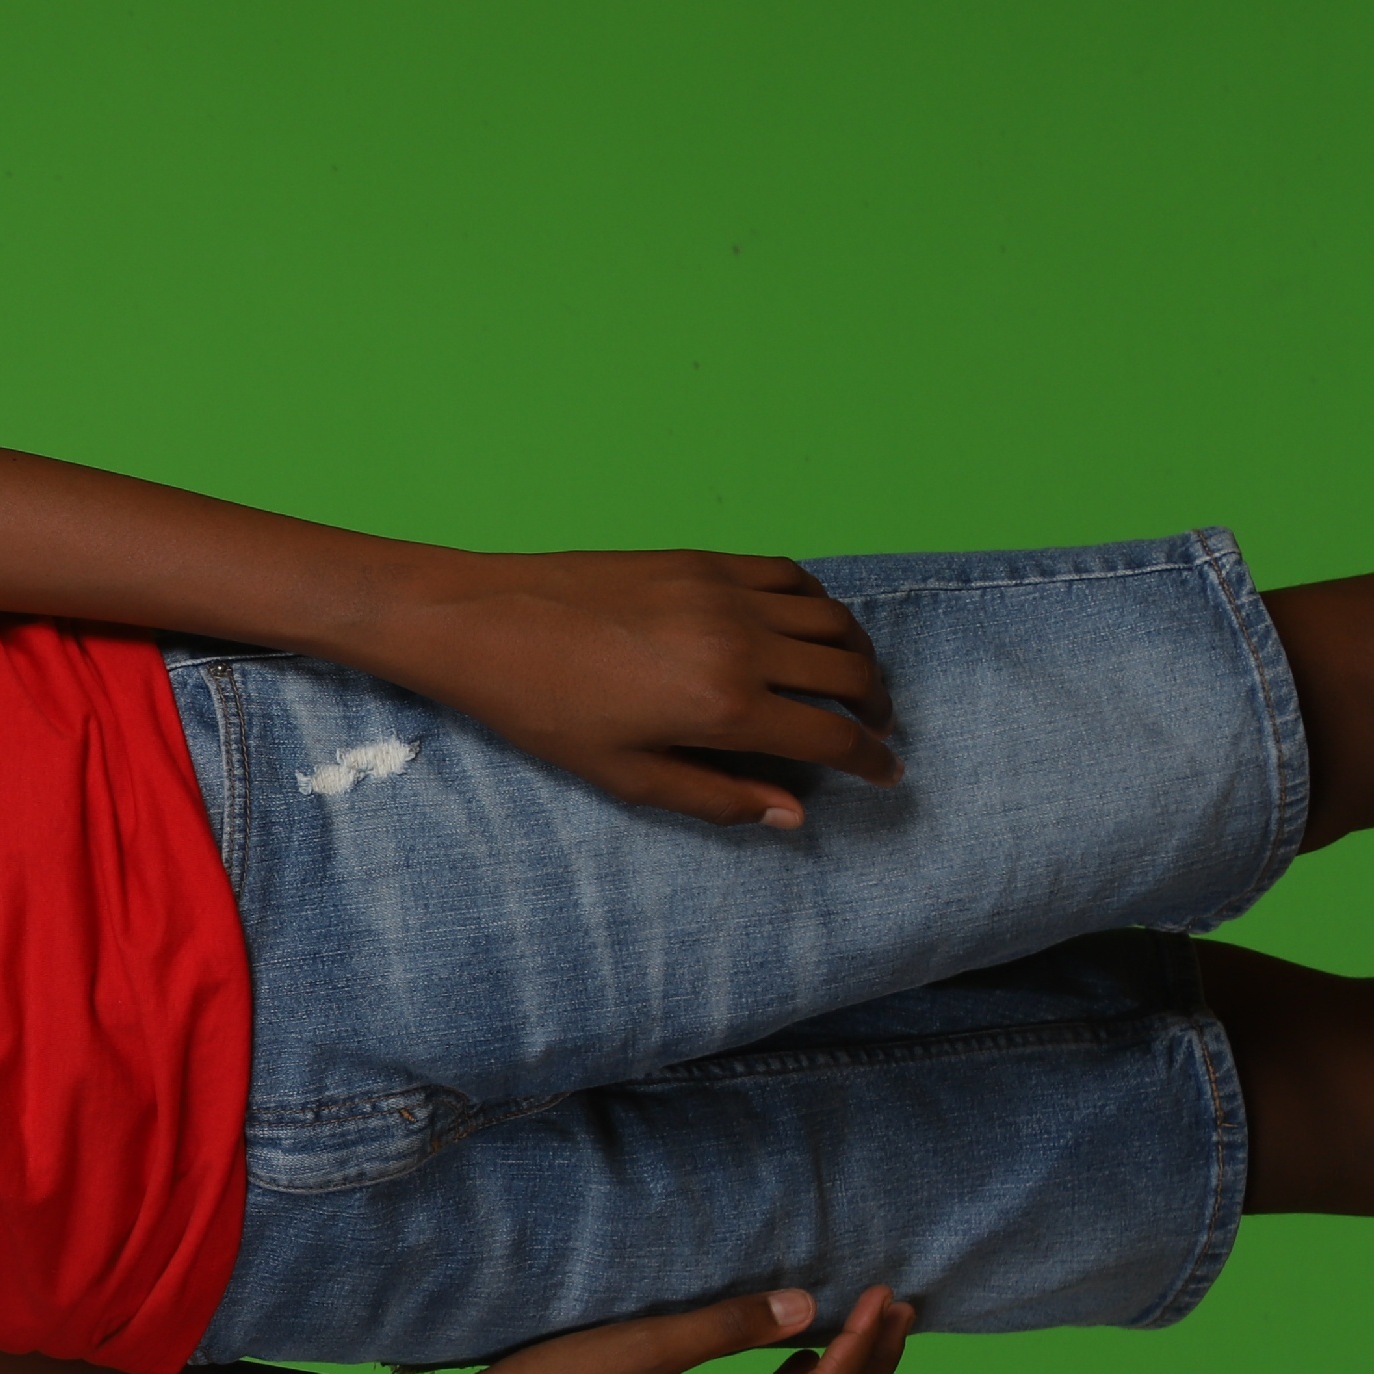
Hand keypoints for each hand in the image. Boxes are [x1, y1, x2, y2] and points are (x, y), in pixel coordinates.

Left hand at [351, 549, 900, 827]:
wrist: (485, 623)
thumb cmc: (544, 710)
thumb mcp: (626, 776)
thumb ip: (717, 797)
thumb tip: (794, 813)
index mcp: (724, 709)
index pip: (832, 735)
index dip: (872, 760)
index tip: (889, 773)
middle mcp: (741, 645)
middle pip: (850, 673)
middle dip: (877, 708)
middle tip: (876, 730)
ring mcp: (725, 594)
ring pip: (832, 621)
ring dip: (857, 656)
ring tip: (852, 683)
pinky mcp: (704, 560)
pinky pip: (790, 577)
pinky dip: (817, 604)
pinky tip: (808, 628)